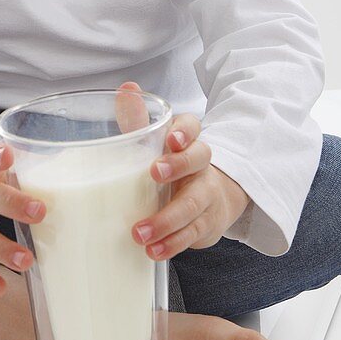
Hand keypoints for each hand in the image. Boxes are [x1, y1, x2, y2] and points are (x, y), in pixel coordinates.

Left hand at [115, 82, 249, 258]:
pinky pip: (192, 234)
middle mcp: (202, 166)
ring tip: (140, 233)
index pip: (193, 127)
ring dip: (167, 219)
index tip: (171, 139)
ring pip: (193, 204)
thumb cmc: (173, 164)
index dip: (184, 132)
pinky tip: (154, 251)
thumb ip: (139, 119)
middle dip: (179, 166)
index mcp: (188, 141)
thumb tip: (126, 88)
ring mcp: (207, 196)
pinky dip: (173, 243)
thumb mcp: (156, 142)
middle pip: (199, 160)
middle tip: (154, 174)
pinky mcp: (206, 224)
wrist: (213, 198)